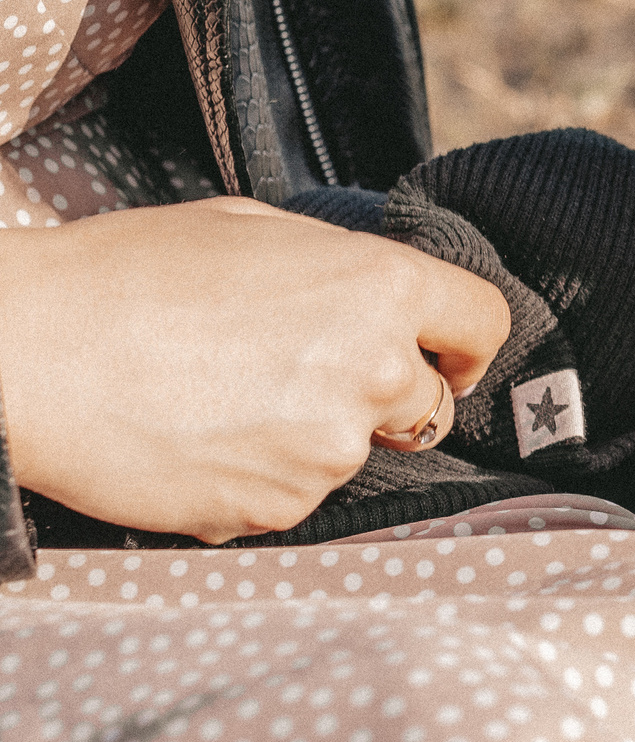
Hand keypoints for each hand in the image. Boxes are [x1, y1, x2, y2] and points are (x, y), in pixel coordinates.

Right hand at [0, 197, 507, 542]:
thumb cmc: (129, 276)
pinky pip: (292, 497)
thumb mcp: (252, 231)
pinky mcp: (278, 510)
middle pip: (426, 404)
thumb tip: (373, 295)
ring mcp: (329, 450)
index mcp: (381, 287)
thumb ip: (337, 268)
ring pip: (352, 454)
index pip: (483, 323)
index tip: (445, 356)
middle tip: (301, 379)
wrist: (31, 356)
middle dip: (382, 398)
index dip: (464, 343)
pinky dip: (258, 478)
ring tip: (221, 402)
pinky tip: (196, 442)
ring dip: (309, 439)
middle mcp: (374, 371)